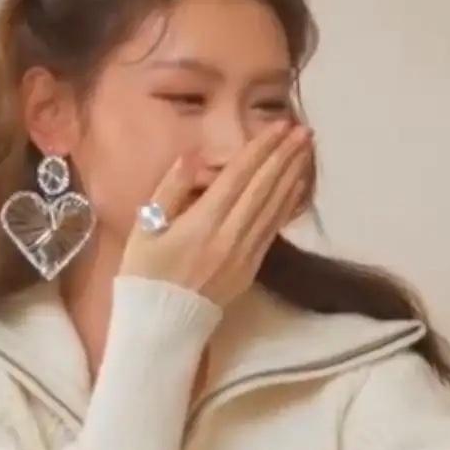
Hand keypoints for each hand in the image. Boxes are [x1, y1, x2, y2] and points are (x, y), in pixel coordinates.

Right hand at [120, 123, 312, 306]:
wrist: (163, 323)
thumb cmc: (146, 273)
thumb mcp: (145, 227)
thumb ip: (170, 189)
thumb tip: (193, 156)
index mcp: (202, 223)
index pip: (238, 177)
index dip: (260, 149)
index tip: (278, 126)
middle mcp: (230, 236)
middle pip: (263, 188)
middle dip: (284, 156)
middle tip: (302, 130)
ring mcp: (246, 253)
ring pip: (274, 207)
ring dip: (292, 175)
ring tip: (305, 150)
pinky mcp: (252, 266)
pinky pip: (275, 228)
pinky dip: (288, 204)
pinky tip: (297, 185)